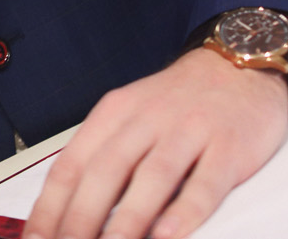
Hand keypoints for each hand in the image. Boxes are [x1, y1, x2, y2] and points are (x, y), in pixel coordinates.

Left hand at [23, 47, 287, 238]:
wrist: (237, 65)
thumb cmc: (175, 103)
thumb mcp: (129, 116)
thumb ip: (103, 156)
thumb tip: (66, 210)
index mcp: (112, 114)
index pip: (70, 165)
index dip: (50, 207)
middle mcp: (145, 120)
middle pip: (105, 172)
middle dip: (81, 218)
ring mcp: (188, 132)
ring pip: (152, 178)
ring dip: (128, 220)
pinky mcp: (229, 147)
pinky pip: (205, 184)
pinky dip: (185, 212)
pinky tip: (167, 236)